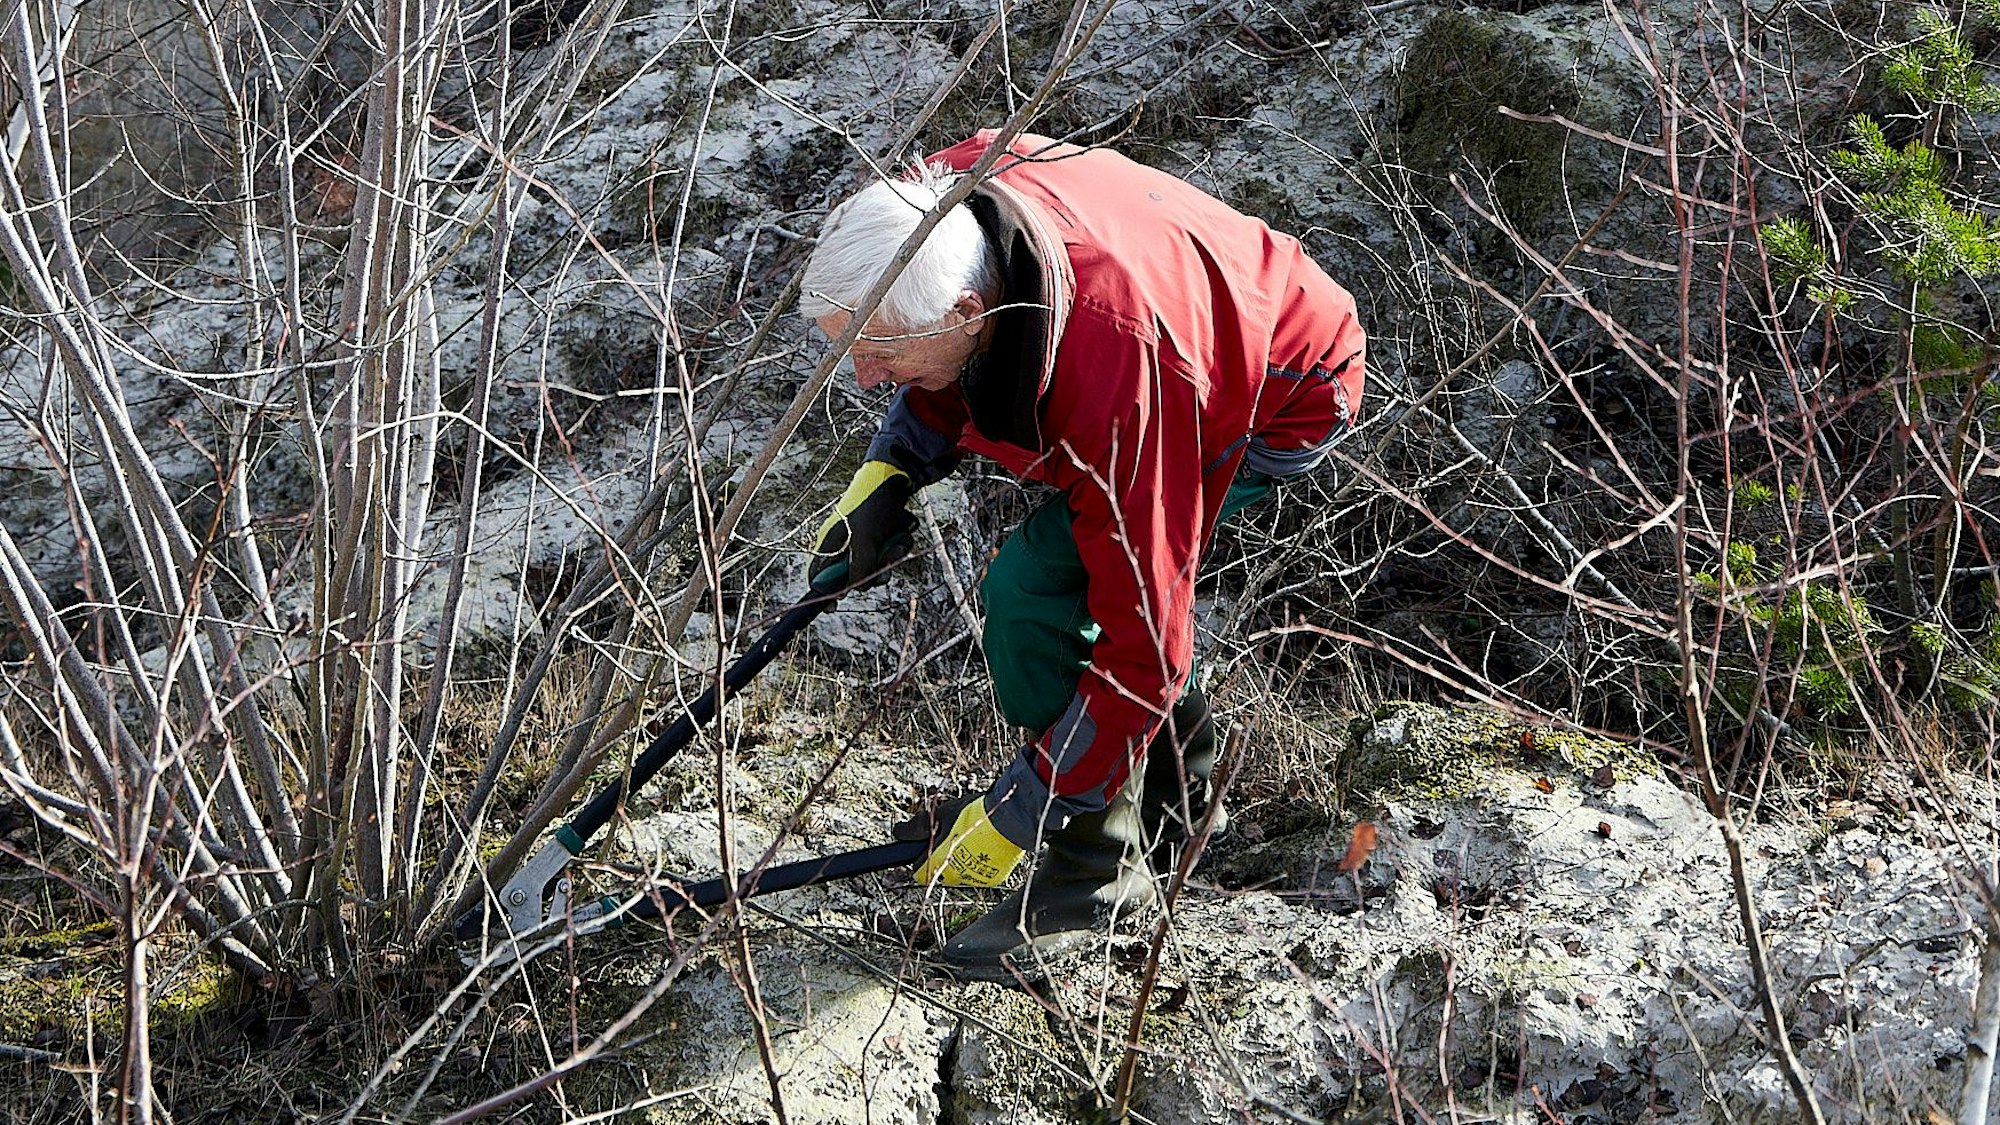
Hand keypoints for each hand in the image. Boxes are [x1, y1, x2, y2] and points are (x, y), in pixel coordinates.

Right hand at [810, 461, 914, 591]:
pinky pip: (892, 549)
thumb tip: (855, 589)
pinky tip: (903, 528)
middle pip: (855, 574)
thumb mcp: (865, 541)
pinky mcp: (883, 533)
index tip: (833, 607)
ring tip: (899, 541)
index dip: (823, 592)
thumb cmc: (873, 507)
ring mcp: (865, 537)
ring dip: (892, 554)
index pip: (819, 575)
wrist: (896, 477)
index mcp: (831, 542)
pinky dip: (900, 542)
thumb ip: (859, 568)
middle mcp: (846, 542)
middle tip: (885, 566)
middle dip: (874, 571)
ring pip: (878, 563)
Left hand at [911, 796, 1023, 887]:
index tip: (924, 842)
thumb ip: (916, 827)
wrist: (1011, 819)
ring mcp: (974, 879)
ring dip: (960, 858)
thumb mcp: (940, 815)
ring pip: (959, 871)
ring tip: (971, 836)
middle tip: (951, 833)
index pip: (917, 871)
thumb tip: (899, 832)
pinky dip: (978, 860)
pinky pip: (978, 871)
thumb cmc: (973, 814)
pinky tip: (985, 844)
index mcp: (938, 864)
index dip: (919, 855)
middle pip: (939, 870)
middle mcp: (954, 878)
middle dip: (941, 854)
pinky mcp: (992, 878)